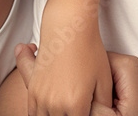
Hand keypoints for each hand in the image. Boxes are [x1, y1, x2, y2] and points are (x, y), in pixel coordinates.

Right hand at [16, 45, 137, 115]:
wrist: (68, 28)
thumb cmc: (90, 52)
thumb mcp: (104, 80)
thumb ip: (103, 103)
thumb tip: (103, 113)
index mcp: (75, 104)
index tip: (87, 114)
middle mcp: (55, 104)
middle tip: (76, 110)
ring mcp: (41, 97)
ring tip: (64, 110)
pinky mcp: (32, 89)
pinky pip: (33, 112)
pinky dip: (41, 114)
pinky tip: (52, 111)